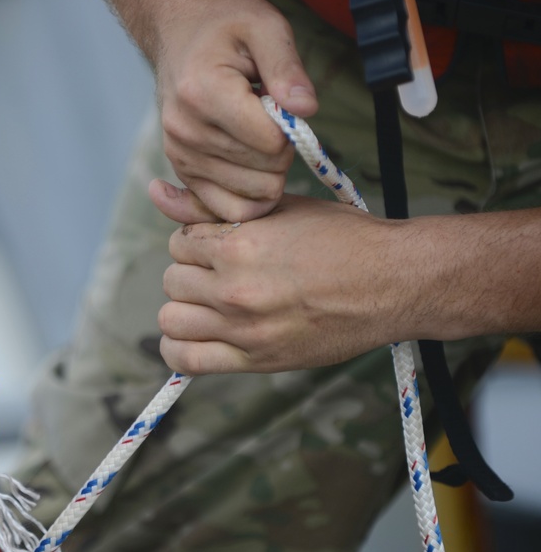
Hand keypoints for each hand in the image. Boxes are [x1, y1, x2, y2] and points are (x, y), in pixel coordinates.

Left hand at [154, 194, 415, 373]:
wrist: (394, 283)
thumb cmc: (343, 239)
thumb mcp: (281, 207)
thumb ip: (215, 206)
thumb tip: (158, 192)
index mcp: (239, 245)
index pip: (179, 241)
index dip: (197, 240)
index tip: (218, 246)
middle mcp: (235, 288)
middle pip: (173, 279)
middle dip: (192, 272)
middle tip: (220, 273)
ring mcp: (243, 328)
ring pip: (171, 318)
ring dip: (185, 308)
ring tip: (210, 303)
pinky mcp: (256, 359)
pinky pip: (187, 359)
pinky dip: (179, 349)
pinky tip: (195, 337)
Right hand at [155, 0, 316, 222]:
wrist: (180, 32)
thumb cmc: (225, 27)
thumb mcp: (265, 27)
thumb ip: (287, 67)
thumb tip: (306, 110)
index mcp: (204, 93)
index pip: (270, 142)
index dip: (290, 128)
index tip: (282, 102)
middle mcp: (185, 131)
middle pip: (263, 173)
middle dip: (280, 151)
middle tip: (270, 118)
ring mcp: (180, 155)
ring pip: (250, 195)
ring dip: (267, 171)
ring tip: (256, 134)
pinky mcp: (183, 171)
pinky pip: (226, 210)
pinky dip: (249, 199)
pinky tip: (254, 171)